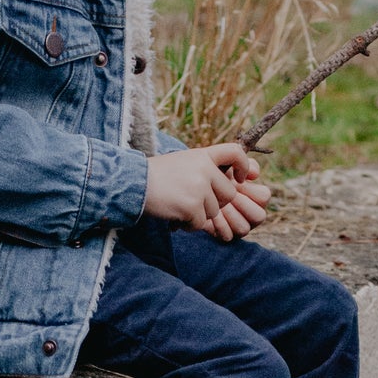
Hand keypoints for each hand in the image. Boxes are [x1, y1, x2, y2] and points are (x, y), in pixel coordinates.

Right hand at [143, 144, 272, 241]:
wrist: (133, 184)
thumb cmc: (157, 176)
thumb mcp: (184, 162)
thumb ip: (206, 168)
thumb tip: (232, 183)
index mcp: (203, 155)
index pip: (236, 153)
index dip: (244, 166)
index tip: (240, 178)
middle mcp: (205, 169)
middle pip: (229, 194)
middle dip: (215, 203)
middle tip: (194, 202)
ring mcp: (199, 188)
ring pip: (214, 211)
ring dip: (198, 215)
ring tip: (179, 207)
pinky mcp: (192, 206)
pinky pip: (200, 223)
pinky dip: (188, 225)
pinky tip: (175, 216)